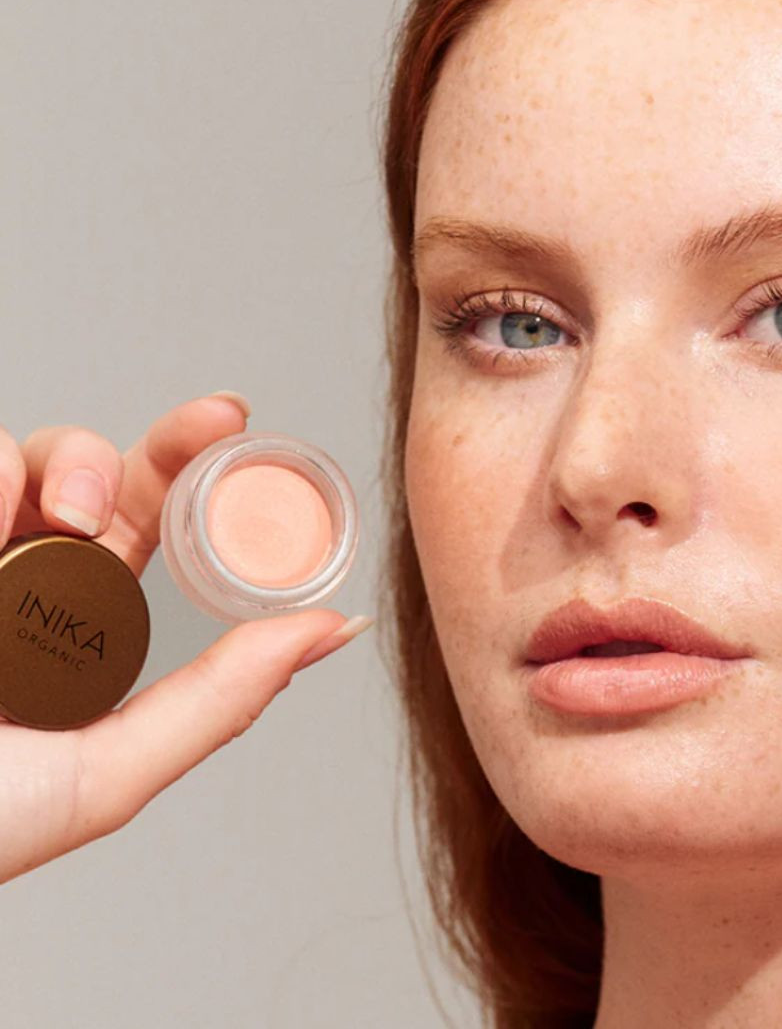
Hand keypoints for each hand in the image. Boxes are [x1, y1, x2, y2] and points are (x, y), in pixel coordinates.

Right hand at [0, 393, 371, 883]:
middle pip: (102, 469)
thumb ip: (221, 699)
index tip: (238, 425)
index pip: (148, 524)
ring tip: (70, 521)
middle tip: (216, 425)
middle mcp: (21, 571)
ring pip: (29, 452)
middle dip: (165, 438)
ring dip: (71, 461)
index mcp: (77, 618)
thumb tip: (334, 632)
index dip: (197, 471)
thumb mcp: (105, 771)